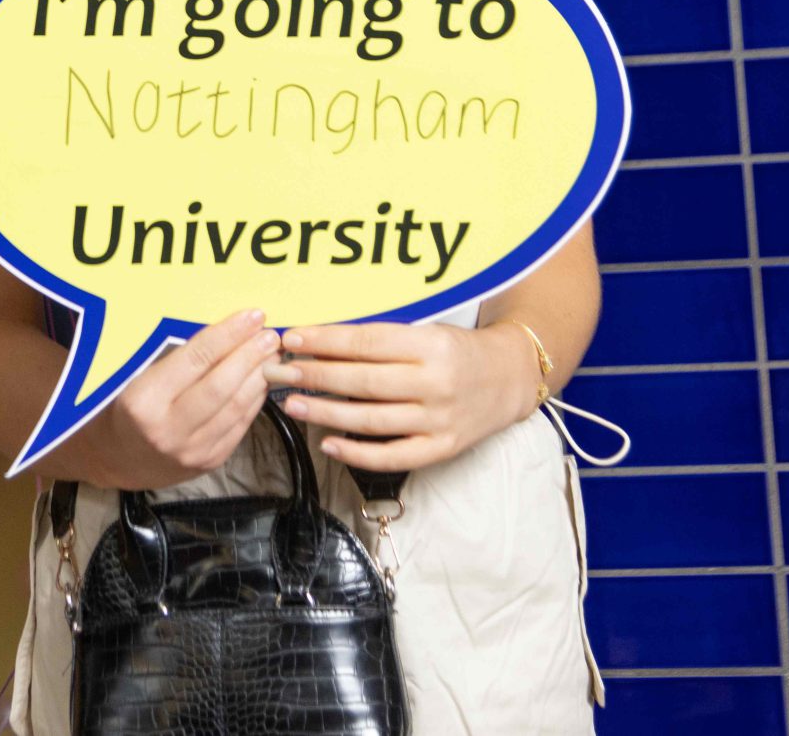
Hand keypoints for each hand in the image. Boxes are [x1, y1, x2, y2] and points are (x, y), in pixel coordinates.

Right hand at [93, 308, 280, 489]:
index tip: (251, 316)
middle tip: (270, 335)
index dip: (227, 335)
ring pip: (236, 407)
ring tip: (272, 353)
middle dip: (250, 355)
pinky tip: (261, 380)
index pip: (194, 360)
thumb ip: (176, 358)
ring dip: (258, 376)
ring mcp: (191, 450)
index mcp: (143, 400)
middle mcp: (168, 429)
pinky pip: (240, 426)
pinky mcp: (209, 462)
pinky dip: (255, 399)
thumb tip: (225, 331)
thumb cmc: (125, 407)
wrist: (116, 460)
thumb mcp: (135, 378)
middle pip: (220, 385)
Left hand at [264, 320, 538, 473]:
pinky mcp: (442, 448)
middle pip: (364, 382)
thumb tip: (321, 343)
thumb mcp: (427, 332)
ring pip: (372, 420)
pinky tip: (326, 442)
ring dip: (326, 412)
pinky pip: (393, 456)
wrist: (510, 378)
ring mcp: (440, 420)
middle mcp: (436, 383)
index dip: (325, 341)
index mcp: (432, 345)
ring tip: (292, 403)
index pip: (367, 344)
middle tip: (278, 372)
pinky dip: (357, 453)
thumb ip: (381, 340)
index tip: (292, 339)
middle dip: (315, 376)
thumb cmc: (458, 350)